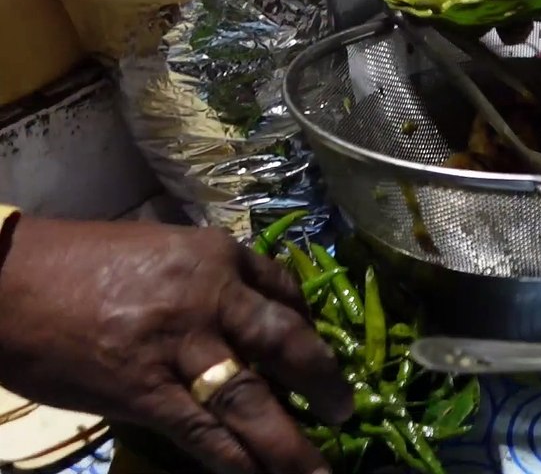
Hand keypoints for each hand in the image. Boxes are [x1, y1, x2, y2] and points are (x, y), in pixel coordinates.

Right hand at [0, 218, 351, 473]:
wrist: (6, 280)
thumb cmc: (79, 262)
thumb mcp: (160, 250)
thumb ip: (210, 281)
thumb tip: (251, 323)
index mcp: (216, 255)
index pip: (285, 291)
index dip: (312, 327)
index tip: (323, 354)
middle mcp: (211, 296)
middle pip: (288, 343)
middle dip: (325, 381)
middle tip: (345, 411)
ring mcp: (180, 346)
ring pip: (254, 401)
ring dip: (292, 442)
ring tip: (320, 468)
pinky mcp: (145, 392)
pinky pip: (205, 434)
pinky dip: (236, 461)